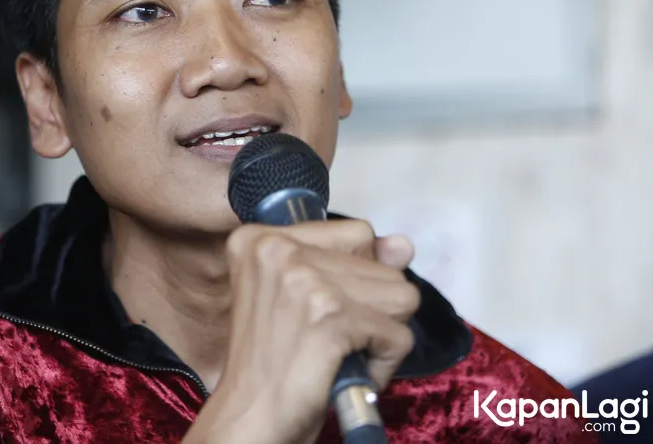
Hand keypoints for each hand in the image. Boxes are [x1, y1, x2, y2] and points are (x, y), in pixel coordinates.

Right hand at [183, 220, 418, 443]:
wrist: (249, 420)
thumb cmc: (275, 363)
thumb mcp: (306, 297)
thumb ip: (356, 264)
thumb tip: (403, 244)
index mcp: (261, 239)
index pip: (358, 234)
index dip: (357, 278)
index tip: (324, 308)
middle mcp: (277, 248)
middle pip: (382, 265)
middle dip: (371, 310)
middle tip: (328, 339)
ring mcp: (303, 278)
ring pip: (399, 296)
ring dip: (380, 336)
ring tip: (338, 354)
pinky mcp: (329, 314)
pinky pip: (398, 334)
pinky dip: (384, 364)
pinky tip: (348, 372)